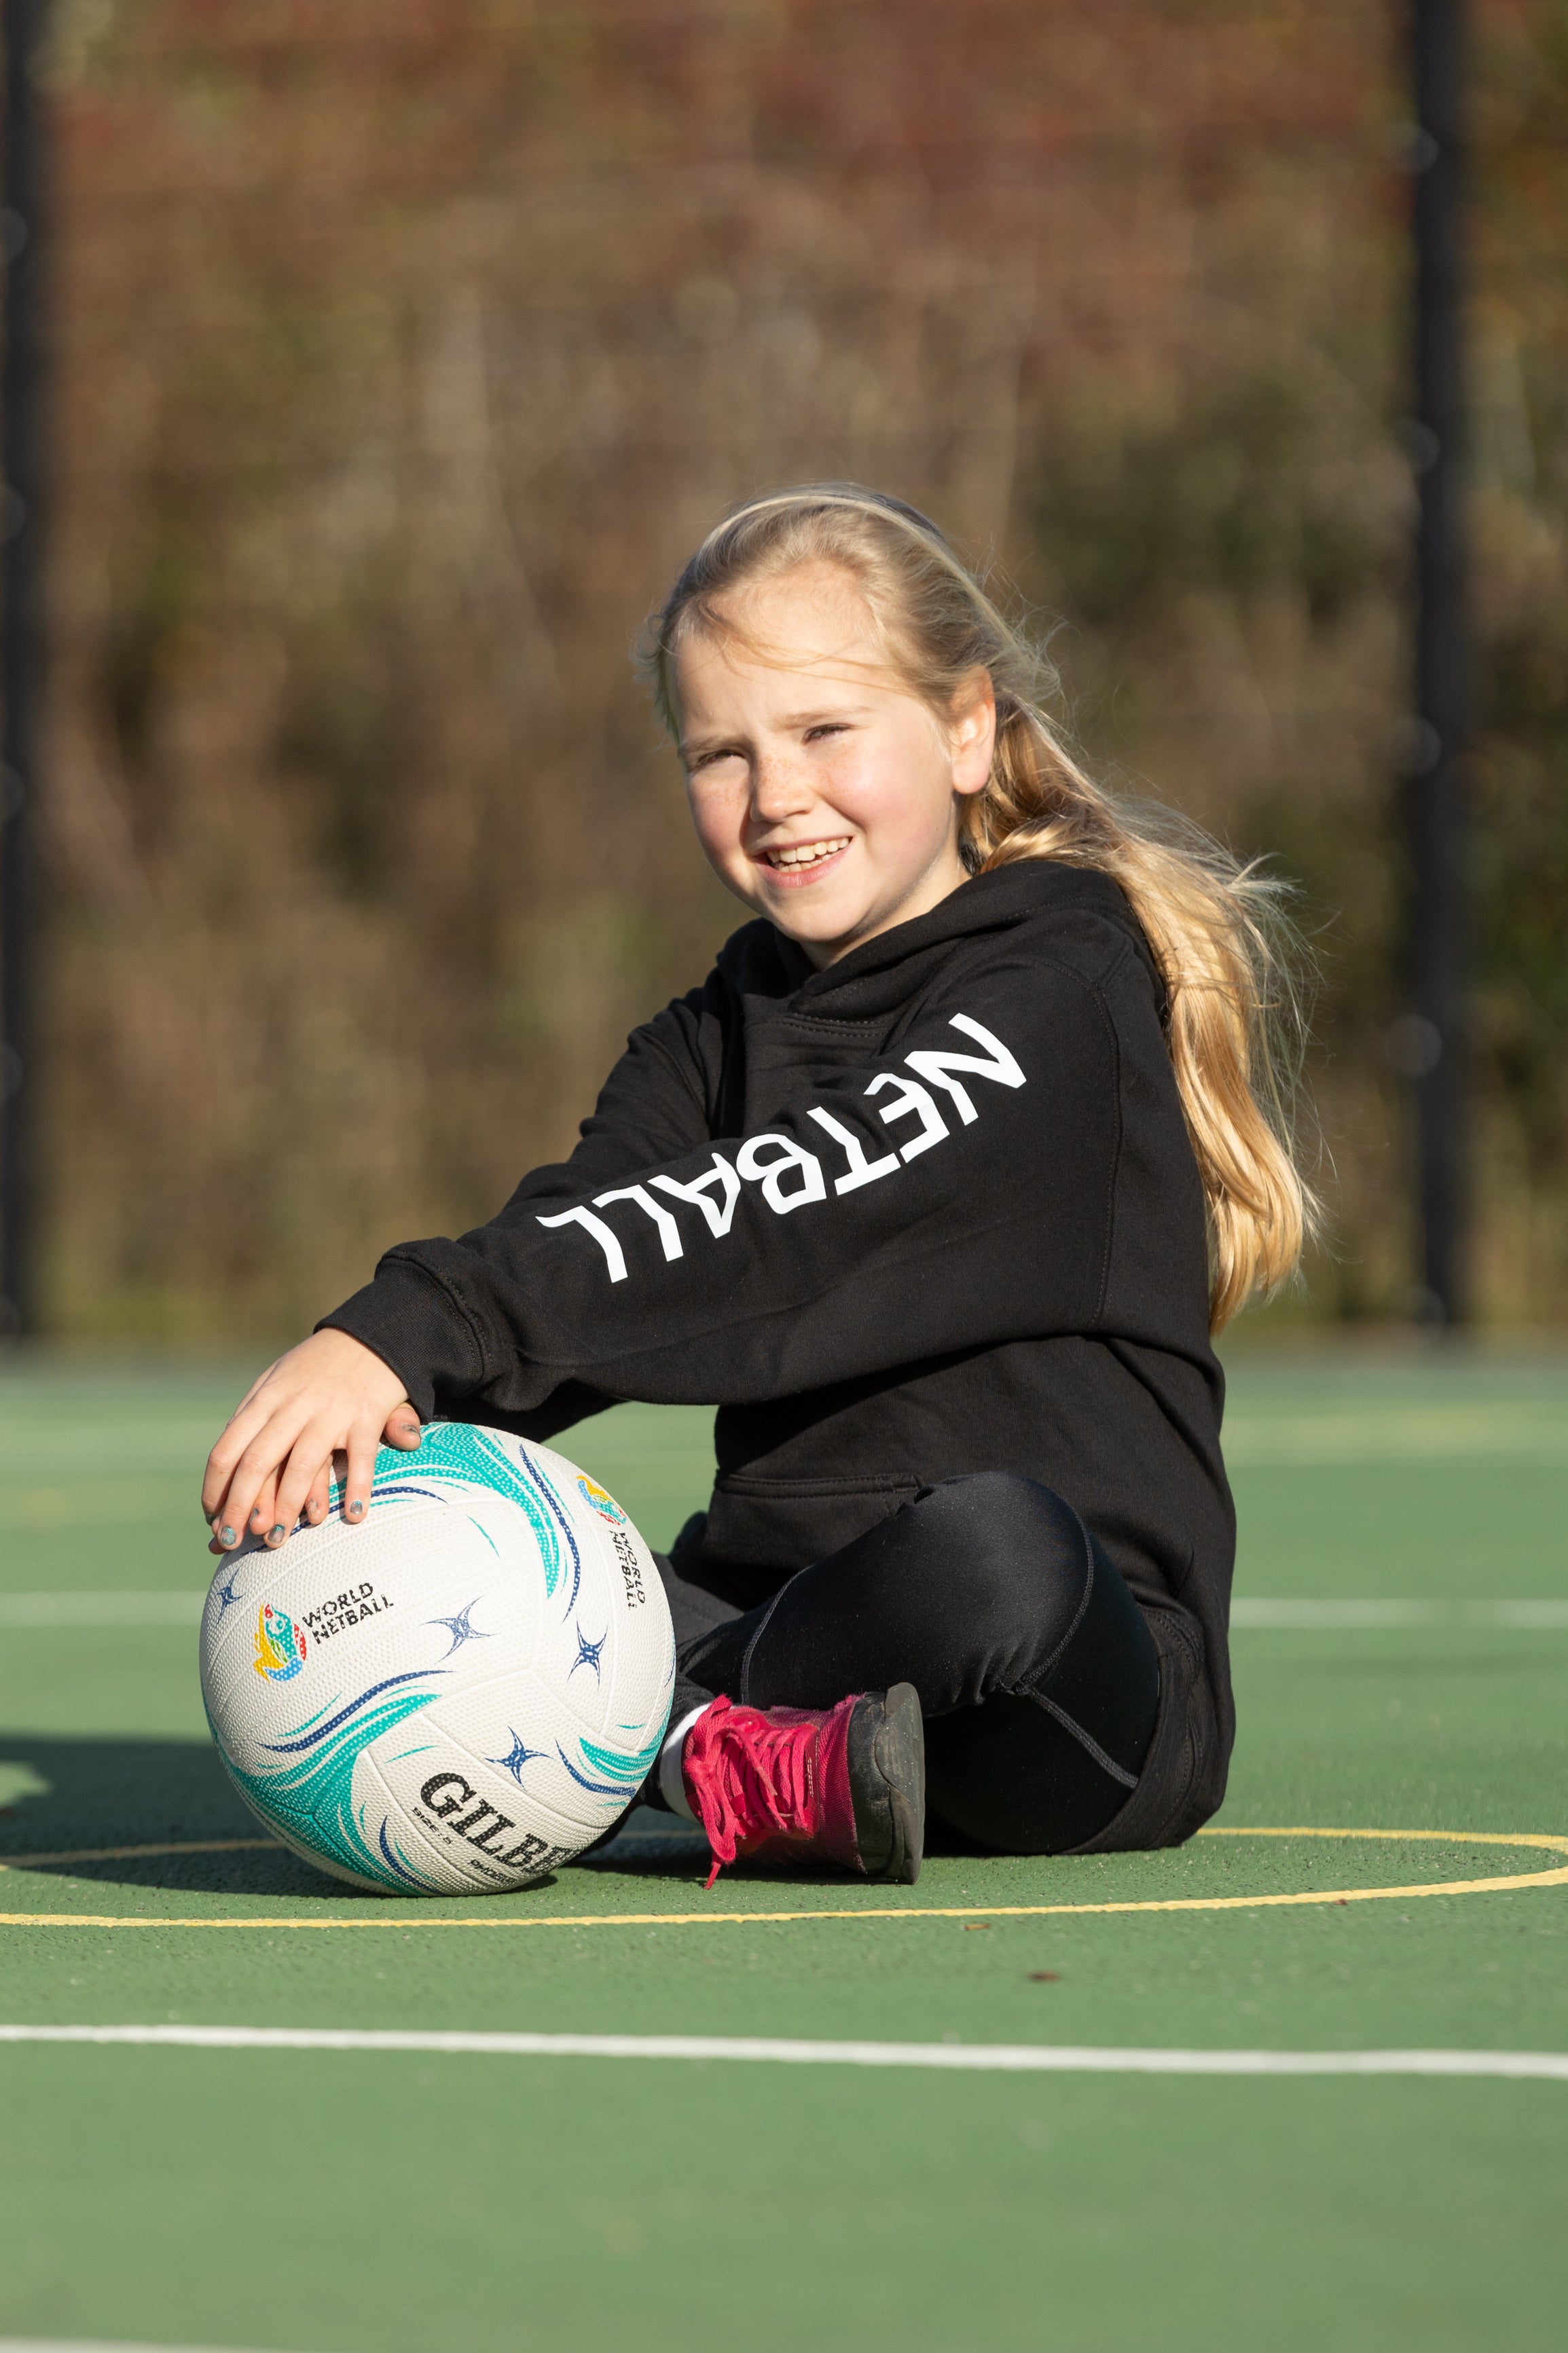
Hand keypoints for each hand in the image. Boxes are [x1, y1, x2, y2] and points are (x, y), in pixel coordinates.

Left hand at [201, 1329, 420, 1553]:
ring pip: (302, 1466)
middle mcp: (292, 1406)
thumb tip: (225, 1472)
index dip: (216, 1488)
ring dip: (286, 1507)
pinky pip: (360, 1458)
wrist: (370, 1336)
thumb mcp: (274, 1384)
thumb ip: (251, 1424)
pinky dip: (356, 1488)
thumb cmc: (314, 1369)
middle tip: (230, 1542)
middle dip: (239, 1507)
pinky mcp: (365, 1416)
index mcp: (264, 1399)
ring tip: (276, 1540)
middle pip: (256, 1462)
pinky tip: (353, 1515)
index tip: (211, 1519)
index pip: (227, 1449)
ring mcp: (329, 1412)